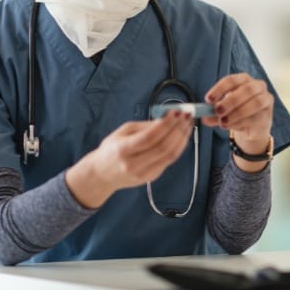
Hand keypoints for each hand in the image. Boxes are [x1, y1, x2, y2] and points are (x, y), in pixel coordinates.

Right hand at [65, 111, 192, 207]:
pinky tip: (181, 136)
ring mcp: (144, 173)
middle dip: (178, 129)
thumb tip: (166, 119)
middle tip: (186, 116)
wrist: (102, 174)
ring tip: (187, 124)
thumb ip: (145, 126)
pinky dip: (178, 147)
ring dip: (182, 138)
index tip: (176, 112)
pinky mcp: (151, 177)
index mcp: (123, 150)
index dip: (166, 124)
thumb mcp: (123, 131)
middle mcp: (134, 164)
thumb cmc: (111, 150)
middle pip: (164, 147)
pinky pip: (169, 160)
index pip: (150, 137)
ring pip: (170, 155)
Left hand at [202, 73, 272, 168]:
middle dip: (230, 101)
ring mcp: (266, 100)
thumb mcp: (222, 111)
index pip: (232, 80)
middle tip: (218, 111)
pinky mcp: (267, 116)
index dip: (220, 89)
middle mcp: (258, 86)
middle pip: (246, 89)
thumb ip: (213, 113)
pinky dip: (240, 122)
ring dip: (237, 113)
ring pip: (254, 103)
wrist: (251, 129)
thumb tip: (204, 117)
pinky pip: (255, 118)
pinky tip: (230, 126)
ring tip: (223, 121)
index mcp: (244, 79)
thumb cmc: (237, 113)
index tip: (208, 99)